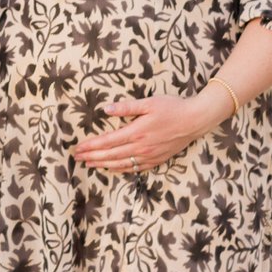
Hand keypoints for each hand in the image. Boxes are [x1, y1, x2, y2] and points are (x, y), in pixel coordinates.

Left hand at [72, 91, 218, 172]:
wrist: (195, 120)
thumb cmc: (172, 108)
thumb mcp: (149, 102)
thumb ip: (126, 108)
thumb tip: (105, 109)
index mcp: (136, 132)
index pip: (107, 141)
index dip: (91, 146)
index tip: (78, 147)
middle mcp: (141, 147)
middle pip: (110, 155)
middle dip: (92, 157)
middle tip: (77, 158)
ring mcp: (149, 156)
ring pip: (121, 164)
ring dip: (103, 164)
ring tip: (89, 164)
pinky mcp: (156, 160)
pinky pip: (135, 169)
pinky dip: (121, 170)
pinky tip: (113, 169)